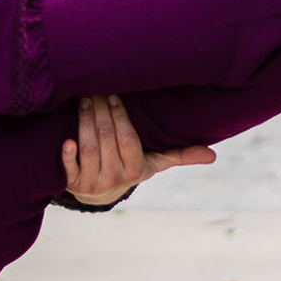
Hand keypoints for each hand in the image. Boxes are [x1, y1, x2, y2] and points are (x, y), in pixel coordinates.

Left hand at [62, 95, 215, 205]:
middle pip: (106, 139)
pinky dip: (67, 155)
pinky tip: (66, 138)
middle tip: (95, 88)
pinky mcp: (72, 184)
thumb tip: (213, 155)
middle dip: (101, 111)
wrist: (100, 192)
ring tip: (84, 100)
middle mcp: (114, 178)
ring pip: (88, 148)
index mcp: (135, 170)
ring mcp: (92, 183)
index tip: (115, 96)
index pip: (128, 140)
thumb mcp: (155, 162)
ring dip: (84, 122)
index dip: (121, 118)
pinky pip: (68, 170)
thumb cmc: (131, 167)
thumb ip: (180, 155)